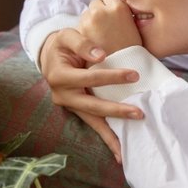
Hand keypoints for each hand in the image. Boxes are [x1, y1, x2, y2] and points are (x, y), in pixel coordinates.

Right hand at [39, 28, 143, 161]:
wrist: (49, 56)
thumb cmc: (61, 45)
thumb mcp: (67, 36)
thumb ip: (82, 43)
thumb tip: (101, 55)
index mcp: (59, 76)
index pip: (89, 79)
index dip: (111, 77)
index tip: (134, 75)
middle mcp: (63, 95)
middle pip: (92, 107)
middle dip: (116, 111)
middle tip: (138, 113)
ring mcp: (70, 106)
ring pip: (92, 122)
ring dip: (110, 136)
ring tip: (125, 151)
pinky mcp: (77, 110)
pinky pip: (93, 124)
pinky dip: (106, 136)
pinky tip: (118, 151)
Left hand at [78, 0, 141, 54]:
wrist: (122, 68)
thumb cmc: (132, 48)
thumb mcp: (134, 24)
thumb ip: (124, 8)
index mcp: (118, 7)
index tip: (110, 7)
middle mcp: (102, 11)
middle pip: (95, 2)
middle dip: (100, 10)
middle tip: (107, 25)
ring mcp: (89, 21)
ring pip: (87, 13)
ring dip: (92, 20)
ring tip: (102, 35)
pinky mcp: (81, 32)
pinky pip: (82, 25)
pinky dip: (86, 31)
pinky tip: (95, 41)